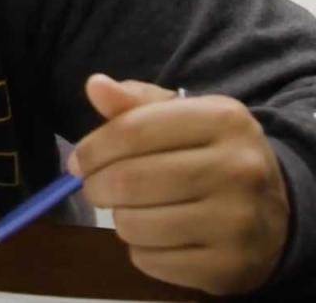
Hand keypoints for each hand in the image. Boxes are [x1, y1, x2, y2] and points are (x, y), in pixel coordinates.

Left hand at [67, 74, 288, 294]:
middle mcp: (238, 169)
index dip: (92, 148)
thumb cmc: (213, 156)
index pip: (132, 130)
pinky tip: (158, 236)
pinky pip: (150, 260)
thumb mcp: (183, 119)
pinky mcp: (228, 266)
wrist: (274, 212)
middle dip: (96, 186)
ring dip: (119, 218)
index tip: (78, 161)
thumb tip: (96, 85)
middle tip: (95, 188)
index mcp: (224, 120)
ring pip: (134, 224)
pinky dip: (140, 250)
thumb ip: (135, 104)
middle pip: (129, 180)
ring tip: (132, 209)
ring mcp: (237, 222)